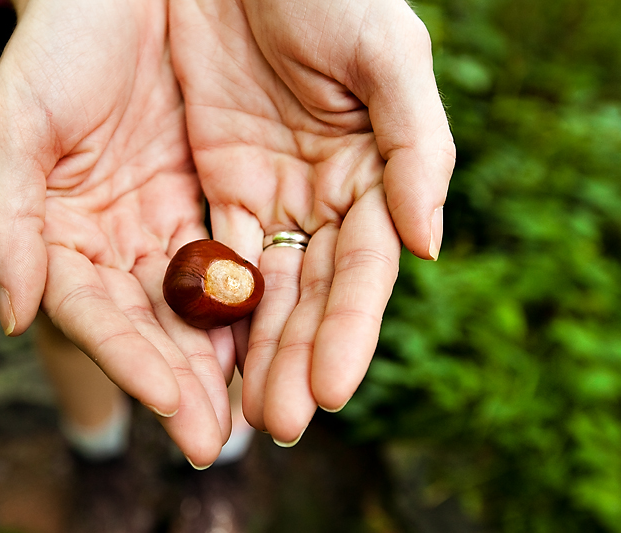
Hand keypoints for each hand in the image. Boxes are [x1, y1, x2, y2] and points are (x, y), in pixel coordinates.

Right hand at [0, 0, 232, 466]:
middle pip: (153, 326)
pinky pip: (245, 252)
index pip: (95, 314)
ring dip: (231, 359)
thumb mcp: (15, 123)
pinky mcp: (217, 192)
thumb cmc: (55, 45)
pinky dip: (263, 297)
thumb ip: (4, 220)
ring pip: (202, 303)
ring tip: (262, 410)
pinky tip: (288, 337)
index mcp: (61, 236)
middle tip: (217, 440)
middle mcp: (118, 241)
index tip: (167, 404)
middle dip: (186, 383)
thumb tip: (11, 317)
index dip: (128, 360)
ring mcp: (169, 221)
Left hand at [170, 0, 454, 442]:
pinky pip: (209, 253)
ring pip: (260, 288)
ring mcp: (267, 193)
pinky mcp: (215, 181)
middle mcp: (322, 197)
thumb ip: (418, 144)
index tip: (327, 392)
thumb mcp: (386, 52)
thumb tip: (429, 247)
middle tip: (276, 424)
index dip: (347, 332)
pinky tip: (198, 354)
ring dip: (251, 351)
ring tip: (237, 412)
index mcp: (372, 174)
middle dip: (294, 359)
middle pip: (310, 294)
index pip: (361, 271)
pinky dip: (207, 305)